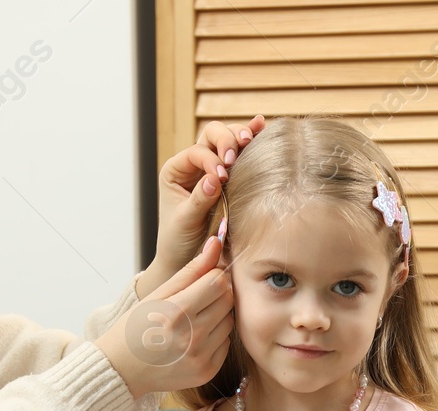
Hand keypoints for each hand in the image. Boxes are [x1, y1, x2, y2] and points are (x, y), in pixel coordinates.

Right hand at [100, 237, 233, 397]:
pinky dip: (215, 338)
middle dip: (217, 294)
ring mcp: (201, 356)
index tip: (203, 278)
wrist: (121, 369)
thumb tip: (216, 243)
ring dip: (217, 316)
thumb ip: (191, 270)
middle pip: (228, 300)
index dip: (213, 275)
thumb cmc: (136, 327)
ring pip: (229, 322)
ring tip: (193, 320)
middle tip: (197, 298)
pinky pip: (225, 344)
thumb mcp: (157, 294)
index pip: (218, 282)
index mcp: (178, 311)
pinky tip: (194, 339)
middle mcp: (192, 336)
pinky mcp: (207, 372)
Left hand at [150, 115, 266, 280]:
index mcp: (175, 170)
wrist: (187, 259)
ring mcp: (213, 167)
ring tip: (250, 138)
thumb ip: (198, 200)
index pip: (196, 153)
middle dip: (225, 140)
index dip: (211, 160)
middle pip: (211, 135)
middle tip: (234, 156)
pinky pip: (240, 153)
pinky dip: (251, 138)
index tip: (222, 178)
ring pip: (226, 139)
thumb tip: (214, 179)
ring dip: (240, 136)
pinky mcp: (230, 176)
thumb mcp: (184, 222)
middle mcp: (193, 164)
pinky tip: (261, 125)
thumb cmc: (179, 241)